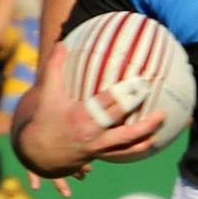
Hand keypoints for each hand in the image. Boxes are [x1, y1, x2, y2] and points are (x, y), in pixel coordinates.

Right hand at [11, 39, 165, 177]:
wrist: (35, 153)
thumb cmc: (43, 120)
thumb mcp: (47, 93)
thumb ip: (55, 67)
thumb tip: (61, 44)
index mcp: (82, 116)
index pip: (109, 104)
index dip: (128, 94)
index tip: (143, 84)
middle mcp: (93, 133)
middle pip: (124, 126)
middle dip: (144, 118)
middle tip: (162, 110)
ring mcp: (97, 147)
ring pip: (127, 144)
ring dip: (146, 136)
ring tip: (162, 125)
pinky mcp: (99, 155)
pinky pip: (122, 154)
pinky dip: (137, 148)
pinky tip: (151, 142)